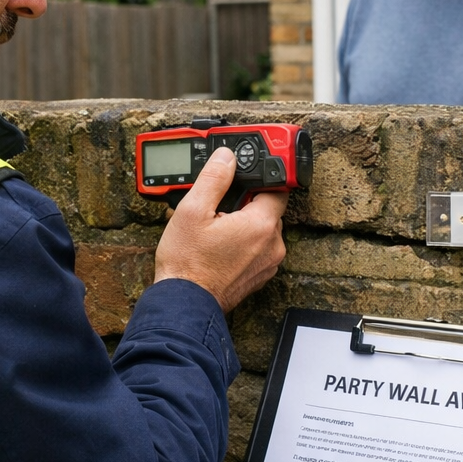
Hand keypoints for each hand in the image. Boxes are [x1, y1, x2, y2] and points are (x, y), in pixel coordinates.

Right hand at [153, 147, 286, 312]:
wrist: (184, 303)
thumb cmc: (187, 263)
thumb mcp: (192, 210)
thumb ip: (213, 178)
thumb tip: (226, 157)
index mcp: (261, 225)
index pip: (278, 188)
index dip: (260, 179)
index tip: (244, 177)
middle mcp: (272, 245)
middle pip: (269, 209)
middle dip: (247, 203)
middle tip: (220, 206)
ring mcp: (267, 264)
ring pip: (263, 230)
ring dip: (245, 224)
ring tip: (217, 228)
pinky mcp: (258, 276)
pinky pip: (258, 250)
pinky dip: (244, 244)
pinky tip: (220, 245)